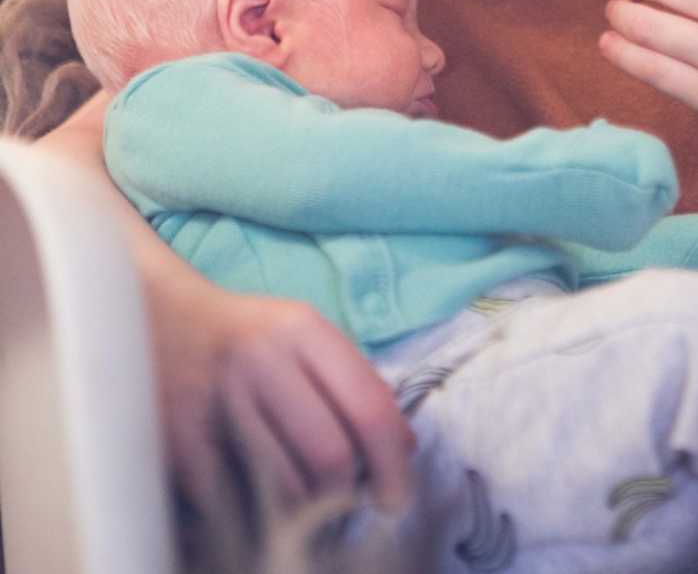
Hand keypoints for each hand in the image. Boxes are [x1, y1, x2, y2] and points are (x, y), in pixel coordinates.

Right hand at [154, 276, 414, 523]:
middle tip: (349, 505)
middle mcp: (260, 360)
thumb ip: (355, 382)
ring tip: (302, 498)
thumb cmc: (244, 337)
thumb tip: (405, 447)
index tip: (395, 496)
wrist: (153, 321)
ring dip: (304, 510)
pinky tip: (256, 497)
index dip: (393, 465)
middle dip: (348, 495)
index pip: (369, 408)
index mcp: (301, 330)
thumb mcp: (303, 337)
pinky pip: (237, 506)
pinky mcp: (179, 444)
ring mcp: (215, 402)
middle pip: (331, 457)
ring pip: (286, 490)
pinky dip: (255, 514)